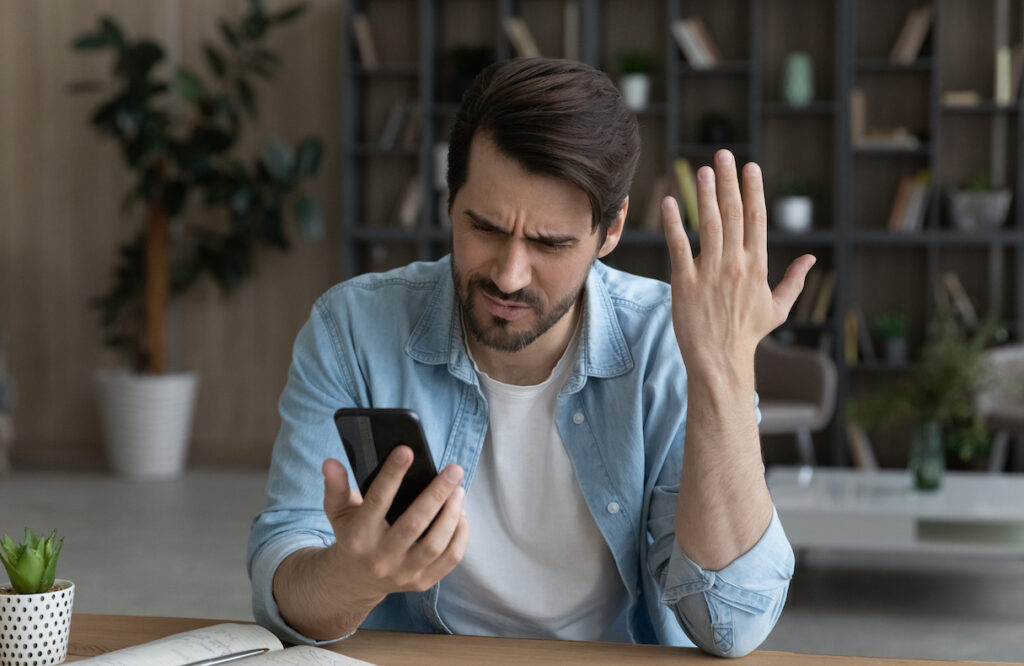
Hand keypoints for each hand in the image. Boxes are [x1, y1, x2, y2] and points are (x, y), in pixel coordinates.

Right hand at [320, 448, 469, 603]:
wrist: (355, 581)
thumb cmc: (352, 536)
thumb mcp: (338, 512)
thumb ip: (335, 487)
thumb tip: (330, 463)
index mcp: (358, 538)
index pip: (377, 502)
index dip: (392, 474)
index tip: (407, 451)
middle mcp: (380, 559)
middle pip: (414, 524)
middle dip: (437, 494)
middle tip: (454, 470)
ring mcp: (403, 574)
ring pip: (435, 544)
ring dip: (452, 514)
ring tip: (459, 490)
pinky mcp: (422, 583)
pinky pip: (450, 559)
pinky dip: (460, 535)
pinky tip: (461, 515)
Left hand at [662, 150, 814, 378]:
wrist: (720, 360)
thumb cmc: (747, 334)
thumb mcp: (778, 308)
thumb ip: (794, 280)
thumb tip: (812, 258)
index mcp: (758, 266)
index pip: (757, 219)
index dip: (753, 190)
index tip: (750, 167)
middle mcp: (736, 265)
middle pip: (733, 214)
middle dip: (729, 181)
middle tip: (723, 154)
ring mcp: (710, 273)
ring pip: (709, 225)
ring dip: (705, 195)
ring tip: (702, 170)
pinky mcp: (685, 283)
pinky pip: (679, 247)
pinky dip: (674, 224)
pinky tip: (670, 202)